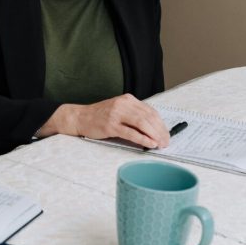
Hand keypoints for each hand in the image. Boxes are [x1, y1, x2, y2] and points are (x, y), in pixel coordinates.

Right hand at [39, 94, 169, 148]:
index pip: (150, 111)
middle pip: (148, 117)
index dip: (161, 124)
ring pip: (142, 123)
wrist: (79, 117)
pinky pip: (130, 132)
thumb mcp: (118, 111)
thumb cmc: (99, 117)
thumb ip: (134, 116)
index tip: (166, 134)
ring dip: (154, 135)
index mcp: (127, 99)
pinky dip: (142, 138)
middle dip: (160, 131)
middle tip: (166, 142)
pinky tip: (149, 144)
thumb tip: (154, 130)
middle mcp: (123, 104)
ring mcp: (116, 114)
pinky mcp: (110, 125)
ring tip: (160, 144)